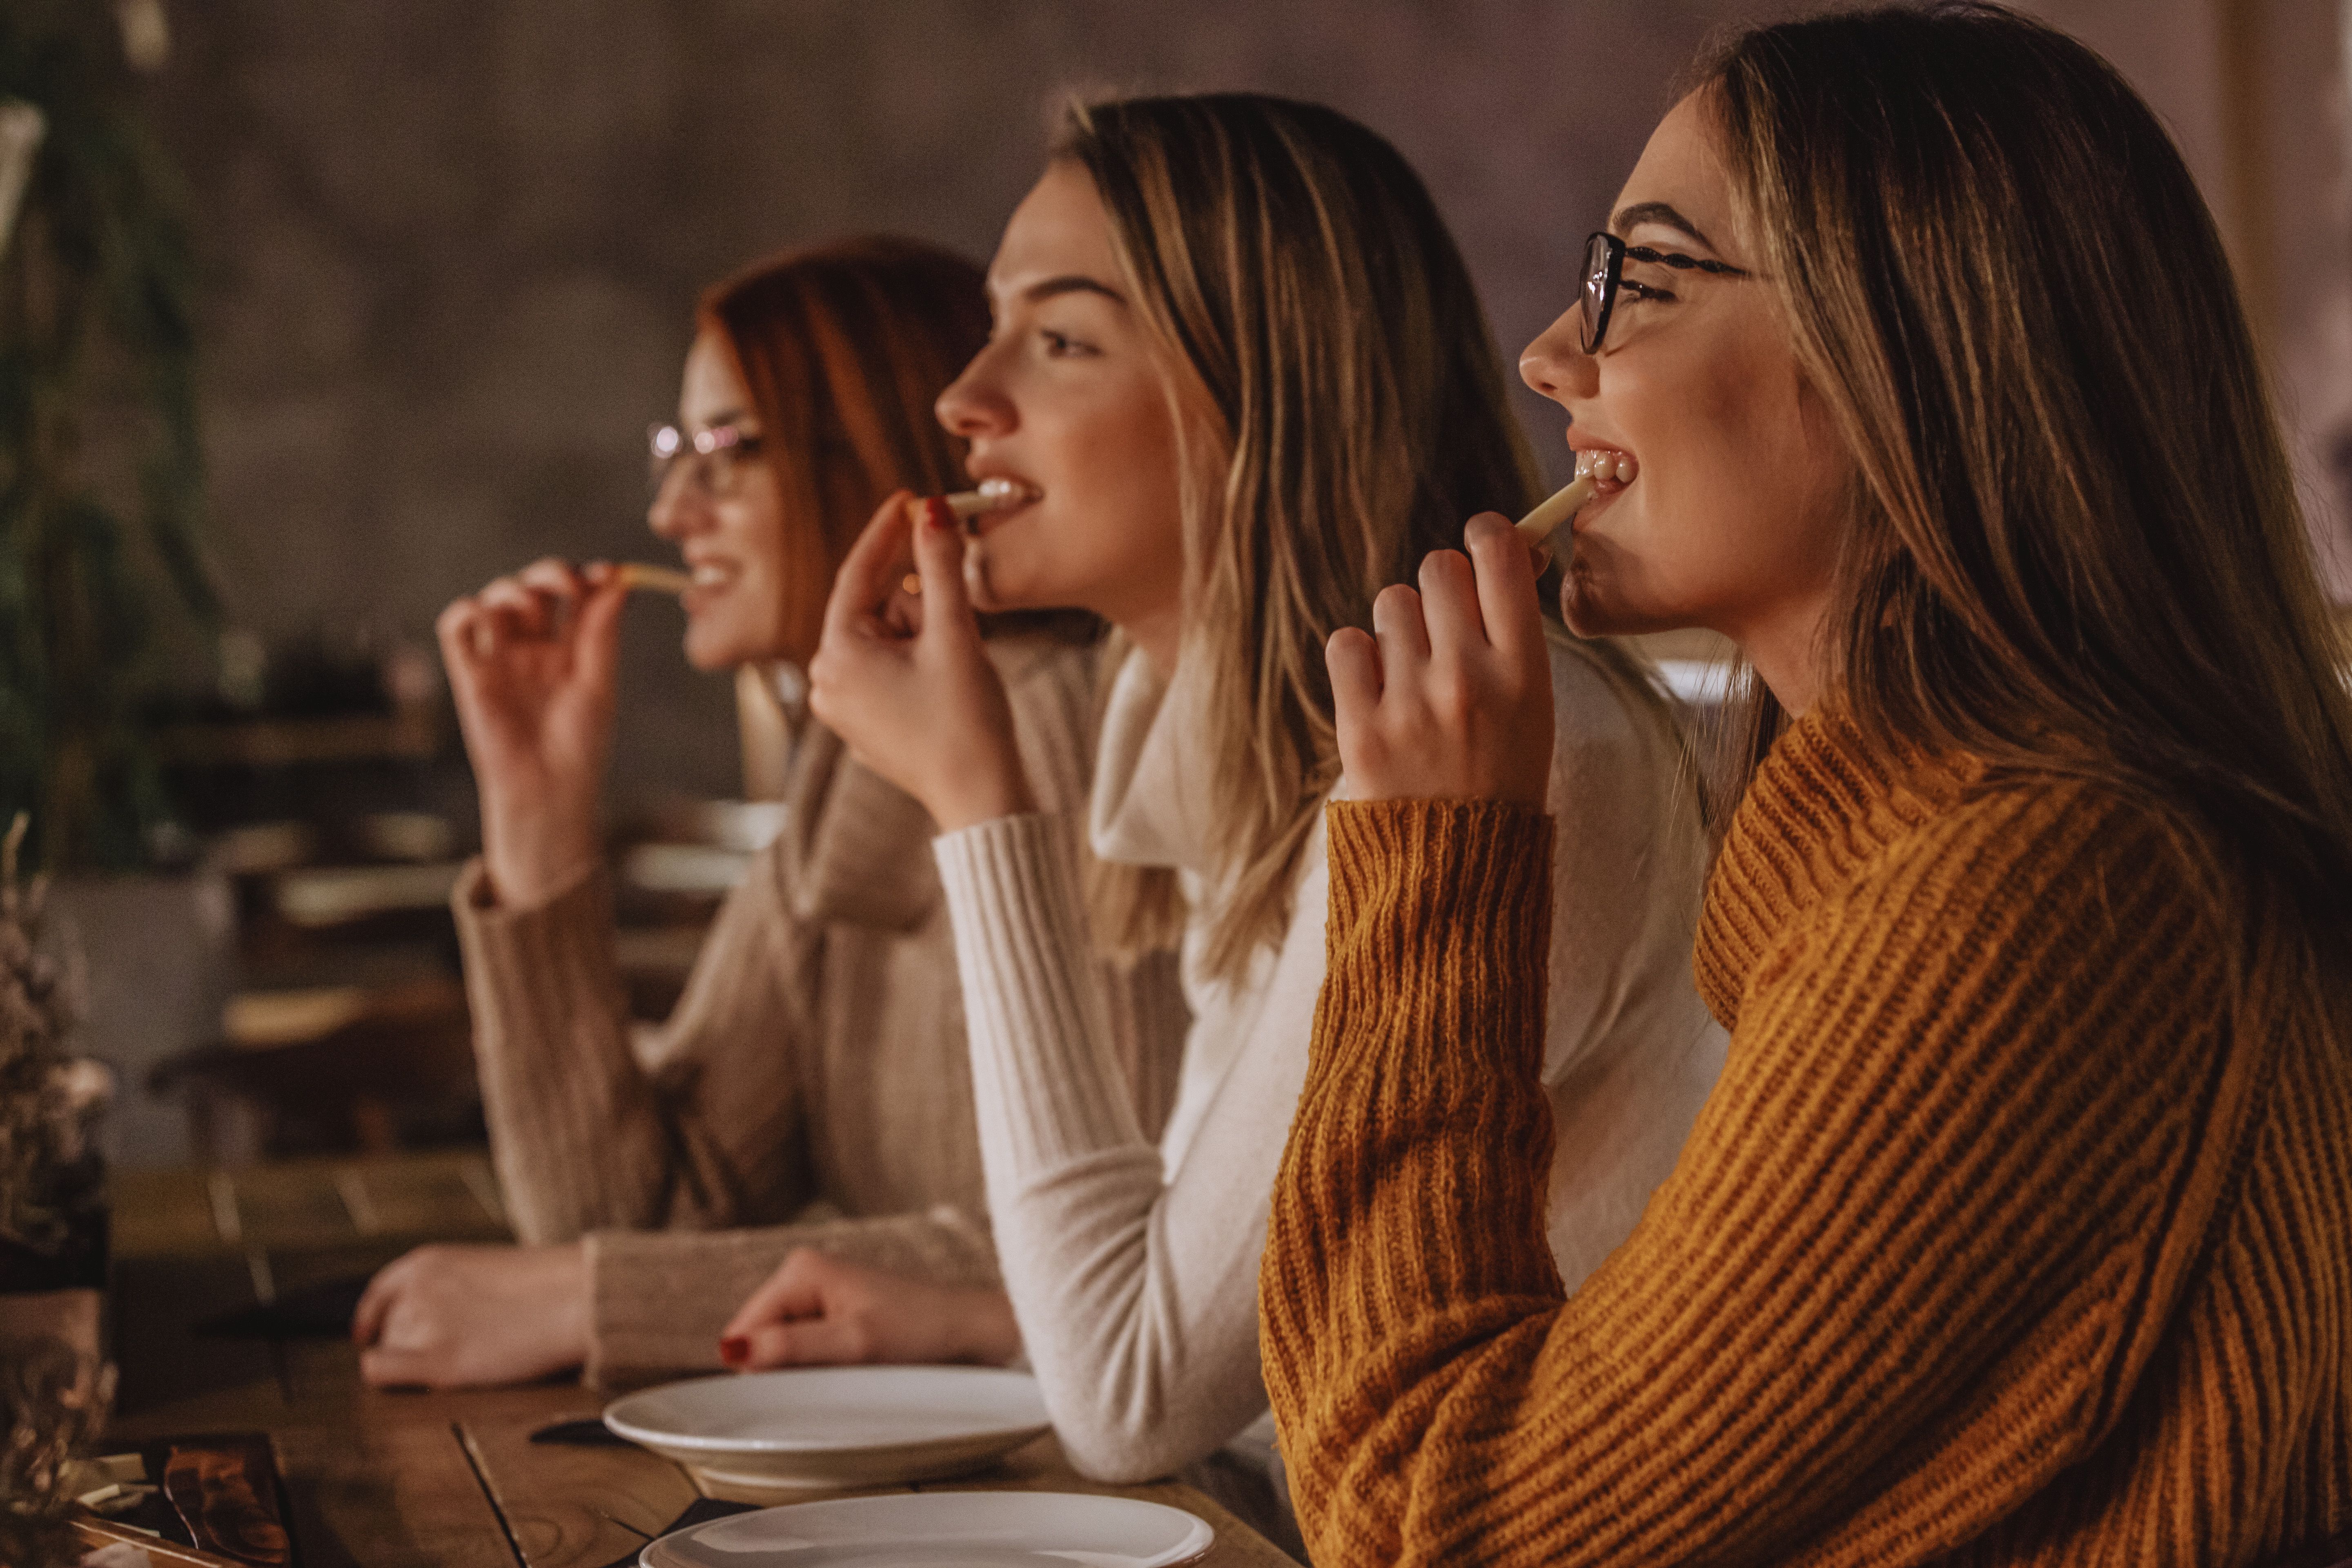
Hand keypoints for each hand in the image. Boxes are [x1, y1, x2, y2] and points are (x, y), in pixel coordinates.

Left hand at [352, 1242, 588, 1388]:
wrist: (578, 1299)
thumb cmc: (545, 1287)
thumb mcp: (481, 1268)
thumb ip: (445, 1288)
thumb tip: (424, 1321)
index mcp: (426, 1261)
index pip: (379, 1295)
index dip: (373, 1319)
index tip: (370, 1336)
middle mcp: (415, 1289)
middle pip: (386, 1330)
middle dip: (411, 1343)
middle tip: (457, 1348)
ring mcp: (423, 1325)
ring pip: (388, 1352)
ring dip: (416, 1361)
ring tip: (467, 1355)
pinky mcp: (438, 1362)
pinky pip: (380, 1372)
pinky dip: (390, 1379)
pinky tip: (423, 1378)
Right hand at [436, 559, 629, 905]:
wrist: (549, 788)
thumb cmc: (581, 744)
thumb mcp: (598, 682)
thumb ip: (602, 632)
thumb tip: (619, 580)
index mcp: (571, 650)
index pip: (575, 597)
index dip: (587, 577)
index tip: (606, 574)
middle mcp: (534, 649)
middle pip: (535, 589)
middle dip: (551, 573)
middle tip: (569, 584)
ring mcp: (501, 658)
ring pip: (496, 599)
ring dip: (512, 589)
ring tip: (531, 607)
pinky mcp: (469, 673)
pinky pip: (456, 627)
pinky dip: (468, 610)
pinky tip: (489, 617)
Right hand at [717, 1249, 1020, 1368]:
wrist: (968, 1331)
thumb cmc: (921, 1331)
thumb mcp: (854, 1344)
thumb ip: (792, 1347)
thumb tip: (731, 1351)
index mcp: (800, 1269)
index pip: (744, 1330)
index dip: (762, 1366)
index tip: (803, 1382)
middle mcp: (804, 1273)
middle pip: (760, 1338)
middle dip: (785, 1365)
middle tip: (833, 1374)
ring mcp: (819, 1292)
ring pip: (781, 1347)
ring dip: (805, 1367)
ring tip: (848, 1368)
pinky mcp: (834, 1311)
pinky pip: (804, 1347)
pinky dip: (821, 1364)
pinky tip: (852, 1365)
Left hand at [807, 492, 1034, 831]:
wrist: (980, 799)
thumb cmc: (966, 721)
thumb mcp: (955, 634)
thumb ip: (942, 567)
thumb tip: (934, 511)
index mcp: (836, 656)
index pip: (857, 574)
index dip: (887, 532)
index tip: (910, 498)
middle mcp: (826, 682)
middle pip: (875, 609)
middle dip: (919, 601)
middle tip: (956, 615)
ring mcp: (842, 708)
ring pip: (884, 639)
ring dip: (923, 631)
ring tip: (957, 660)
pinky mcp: (865, 725)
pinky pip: (887, 670)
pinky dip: (918, 659)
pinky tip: (947, 681)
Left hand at [1328, 514, 1553, 807]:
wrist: (1458, 873)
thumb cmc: (1500, 779)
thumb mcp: (1533, 706)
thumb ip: (1512, 630)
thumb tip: (1502, 545)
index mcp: (1524, 672)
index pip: (1500, 555)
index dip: (1486, 534)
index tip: (1481, 543)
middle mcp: (1468, 679)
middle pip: (1439, 568)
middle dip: (1440, 587)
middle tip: (1444, 628)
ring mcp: (1411, 704)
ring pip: (1392, 603)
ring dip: (1400, 627)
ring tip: (1414, 676)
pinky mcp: (1361, 728)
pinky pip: (1347, 643)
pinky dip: (1359, 658)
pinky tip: (1378, 689)